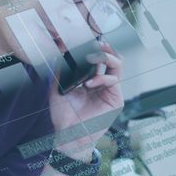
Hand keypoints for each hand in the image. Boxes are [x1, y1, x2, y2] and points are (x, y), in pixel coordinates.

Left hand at [48, 39, 123, 159]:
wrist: (69, 136)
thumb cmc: (64, 116)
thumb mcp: (58, 88)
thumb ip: (61, 71)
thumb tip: (61, 53)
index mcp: (90, 80)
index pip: (97, 59)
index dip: (94, 48)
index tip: (85, 39)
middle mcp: (102, 84)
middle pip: (111, 58)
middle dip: (104, 48)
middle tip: (96, 42)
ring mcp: (110, 91)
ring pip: (117, 65)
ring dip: (106, 57)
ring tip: (94, 56)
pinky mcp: (116, 99)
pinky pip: (114, 80)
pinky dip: (102, 77)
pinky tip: (90, 83)